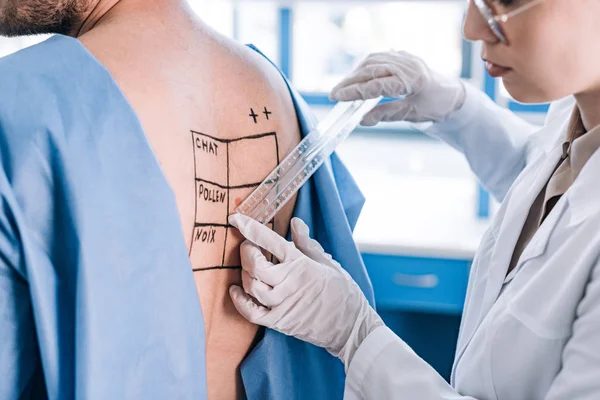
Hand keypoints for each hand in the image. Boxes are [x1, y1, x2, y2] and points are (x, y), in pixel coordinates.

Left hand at [227, 214, 382, 369]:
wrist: (352, 326)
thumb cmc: (342, 292)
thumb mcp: (327, 263)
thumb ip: (307, 243)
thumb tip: (295, 222)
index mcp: (301, 264)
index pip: (270, 241)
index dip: (250, 228)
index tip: (236, 219)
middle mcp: (289, 282)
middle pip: (255, 264)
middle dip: (246, 252)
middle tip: (248, 246)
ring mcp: (282, 303)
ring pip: (251, 286)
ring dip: (244, 273)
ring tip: (249, 267)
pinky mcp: (279, 321)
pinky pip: (251, 312)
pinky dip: (239, 301)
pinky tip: (236, 290)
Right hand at [330, 51, 465, 125]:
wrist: (452, 94)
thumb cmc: (435, 106)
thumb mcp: (411, 114)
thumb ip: (386, 115)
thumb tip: (362, 120)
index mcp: (412, 80)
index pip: (376, 85)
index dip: (354, 91)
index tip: (337, 97)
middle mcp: (408, 65)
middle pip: (371, 70)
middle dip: (349, 82)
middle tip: (333, 94)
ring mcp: (405, 58)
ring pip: (372, 62)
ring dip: (355, 74)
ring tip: (343, 87)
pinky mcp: (402, 56)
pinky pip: (379, 58)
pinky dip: (364, 67)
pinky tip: (356, 76)